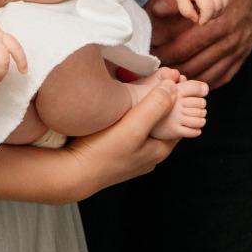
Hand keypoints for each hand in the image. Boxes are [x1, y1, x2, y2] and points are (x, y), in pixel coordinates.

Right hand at [58, 77, 180, 199]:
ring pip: (145, 125)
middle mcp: (148, 155)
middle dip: (161, 101)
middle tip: (156, 78)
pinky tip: (119, 106)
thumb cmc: (102, 152)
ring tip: (137, 87)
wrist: (71, 173)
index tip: (174, 77)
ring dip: (144, 107)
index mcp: (159, 150)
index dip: (179, 98)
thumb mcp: (133, 126)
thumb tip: (173, 85)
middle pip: (162, 122)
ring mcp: (132, 155)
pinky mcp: (116, 152)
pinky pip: (129, 129)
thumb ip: (155, 106)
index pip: (179, 119)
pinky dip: (129, 115)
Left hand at [146, 0, 251, 87]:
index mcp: (214, 22)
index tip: (155, 57)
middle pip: (197, 61)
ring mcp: (238, 45)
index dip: (167, 53)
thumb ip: (175, 0)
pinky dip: (214, 80)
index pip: (185, 46)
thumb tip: (155, 11)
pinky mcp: (244, 49)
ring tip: (177, 80)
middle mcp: (228, 36)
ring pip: (212, 70)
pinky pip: (228, 72)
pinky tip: (200, 81)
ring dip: (193, 76)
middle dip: (177, 68)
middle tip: (162, 72)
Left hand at [167, 0, 229, 24]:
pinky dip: (223, 4)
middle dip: (210, 16)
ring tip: (207, 11)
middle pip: (217, 7)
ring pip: (224, 3)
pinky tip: (214, 5)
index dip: (205, 19)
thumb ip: (186, 10)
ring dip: (217, 12)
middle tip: (200, 15)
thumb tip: (197, 19)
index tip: (199, 22)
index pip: (208, 8)